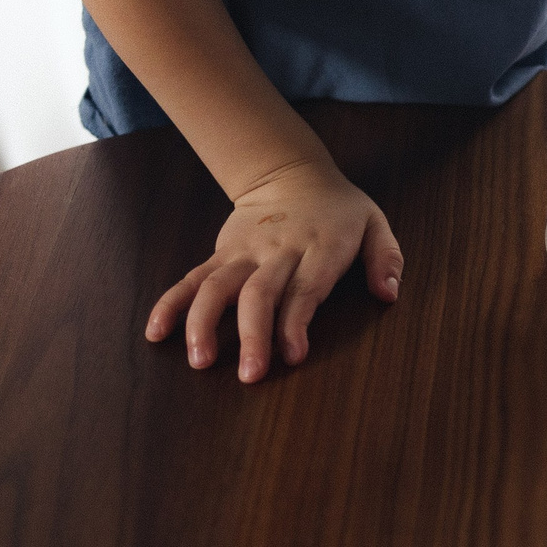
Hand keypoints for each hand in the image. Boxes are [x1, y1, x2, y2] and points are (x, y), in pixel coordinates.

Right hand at [143, 157, 402, 381]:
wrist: (291, 172)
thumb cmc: (339, 209)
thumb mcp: (375, 223)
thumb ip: (386, 258)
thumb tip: (389, 293)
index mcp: (320, 247)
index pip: (305, 289)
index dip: (295, 322)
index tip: (292, 355)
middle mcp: (278, 251)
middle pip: (259, 294)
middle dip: (252, 335)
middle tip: (249, 375)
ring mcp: (244, 251)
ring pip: (218, 286)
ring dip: (204, 323)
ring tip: (199, 360)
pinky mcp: (222, 253)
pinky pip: (192, 278)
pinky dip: (172, 303)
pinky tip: (157, 331)